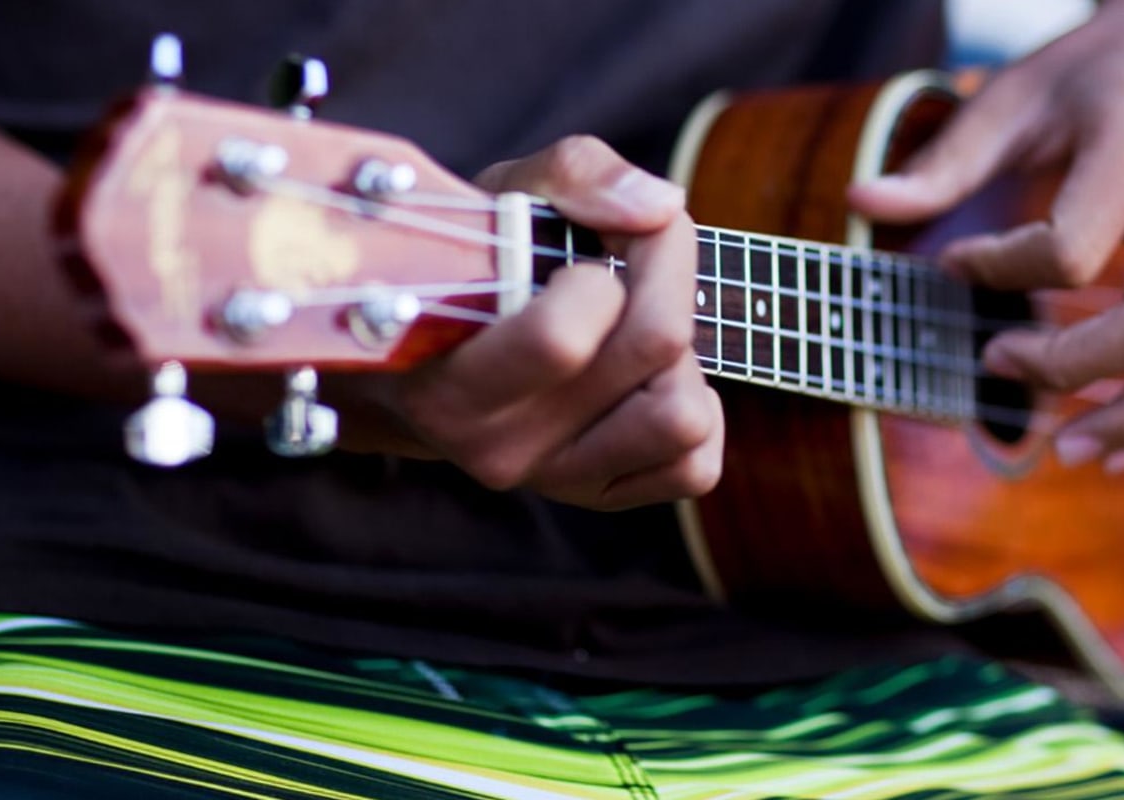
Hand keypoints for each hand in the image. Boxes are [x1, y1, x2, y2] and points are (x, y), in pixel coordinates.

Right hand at [375, 136, 723, 510]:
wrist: (426, 363)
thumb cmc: (469, 266)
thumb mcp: (497, 196)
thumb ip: (573, 173)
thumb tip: (661, 207)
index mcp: (450, 383)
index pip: (563, 338)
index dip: (606, 266)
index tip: (589, 246)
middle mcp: (499, 446)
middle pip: (654, 346)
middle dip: (665, 273)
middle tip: (635, 256)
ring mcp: (552, 479)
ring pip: (683, 418)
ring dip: (678, 357)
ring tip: (631, 329)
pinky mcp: (598, 495)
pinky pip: (696, 466)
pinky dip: (697, 414)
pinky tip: (648, 379)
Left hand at [849, 0, 1123, 472]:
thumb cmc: (1092, 80)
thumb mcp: (1012, 95)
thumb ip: (945, 160)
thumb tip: (862, 203)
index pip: (1073, 246)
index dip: (1001, 272)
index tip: (954, 266)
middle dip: (1075, 370)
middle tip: (996, 366)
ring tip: (1069, 450)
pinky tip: (1118, 446)